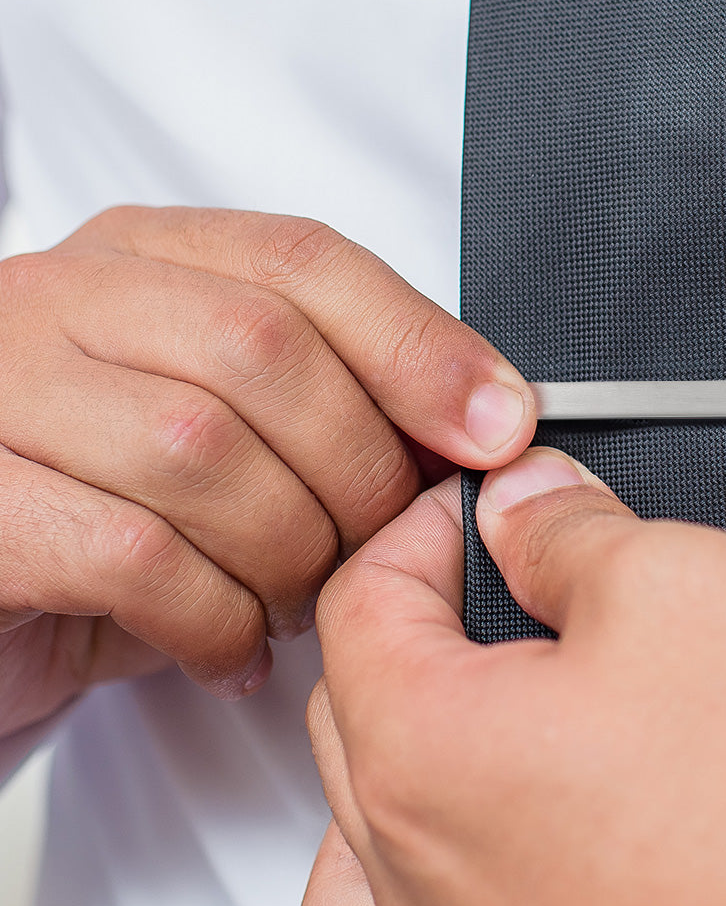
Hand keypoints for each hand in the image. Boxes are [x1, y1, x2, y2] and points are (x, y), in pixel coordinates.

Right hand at [0, 207, 534, 735]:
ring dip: (288, 553)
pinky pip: (135, 555)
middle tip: (381, 549)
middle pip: (264, 349)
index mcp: (145, 260)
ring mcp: (2, 393)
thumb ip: (341, 400)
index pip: (304, 262)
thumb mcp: (239, 430)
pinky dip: (215, 618)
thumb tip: (485, 417)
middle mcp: (64, 300)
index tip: (495, 427)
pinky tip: (233, 646)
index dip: (418, 347)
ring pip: (201, 452)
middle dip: (359, 468)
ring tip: (296, 601)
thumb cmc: (125, 510)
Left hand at [305, 448, 725, 905]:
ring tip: (483, 688)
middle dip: (426, 605)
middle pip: (355, 692)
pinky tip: (493, 812)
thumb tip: (524, 506)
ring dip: (402, 727)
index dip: (426, 521)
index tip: (487, 503)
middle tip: (509, 567)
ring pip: (365, 811)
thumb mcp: (676, 583)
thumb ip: (565, 529)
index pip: (363, 595)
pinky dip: (426, 844)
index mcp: (423, 751)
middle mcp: (416, 868)